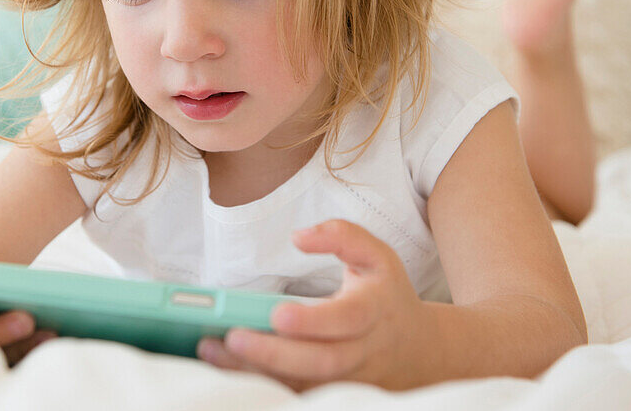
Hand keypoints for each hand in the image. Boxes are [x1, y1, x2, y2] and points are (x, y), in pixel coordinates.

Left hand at [196, 220, 434, 390]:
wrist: (418, 349)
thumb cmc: (386, 294)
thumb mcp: (377, 255)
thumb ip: (343, 235)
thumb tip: (300, 236)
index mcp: (375, 310)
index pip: (348, 320)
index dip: (314, 321)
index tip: (278, 313)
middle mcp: (364, 351)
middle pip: (321, 362)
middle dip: (275, 353)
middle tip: (232, 336)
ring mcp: (350, 380)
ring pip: (305, 385)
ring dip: (257, 372)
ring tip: (212, 350)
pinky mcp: (333, 394)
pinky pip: (297, 395)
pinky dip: (261, 385)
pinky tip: (227, 368)